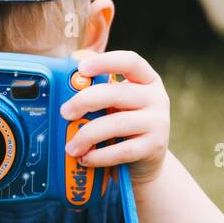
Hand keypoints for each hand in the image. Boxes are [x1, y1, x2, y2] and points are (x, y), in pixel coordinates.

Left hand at [58, 49, 170, 184]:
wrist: (145, 161)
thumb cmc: (123, 128)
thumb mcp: (116, 106)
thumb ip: (99, 95)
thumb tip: (65, 93)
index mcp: (146, 79)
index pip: (130, 61)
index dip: (105, 62)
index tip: (81, 68)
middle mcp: (157, 97)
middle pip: (117, 93)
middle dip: (85, 101)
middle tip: (65, 113)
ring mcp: (159, 122)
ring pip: (116, 124)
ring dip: (87, 135)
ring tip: (71, 146)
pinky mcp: (155, 146)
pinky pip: (121, 150)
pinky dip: (98, 156)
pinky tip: (85, 158)